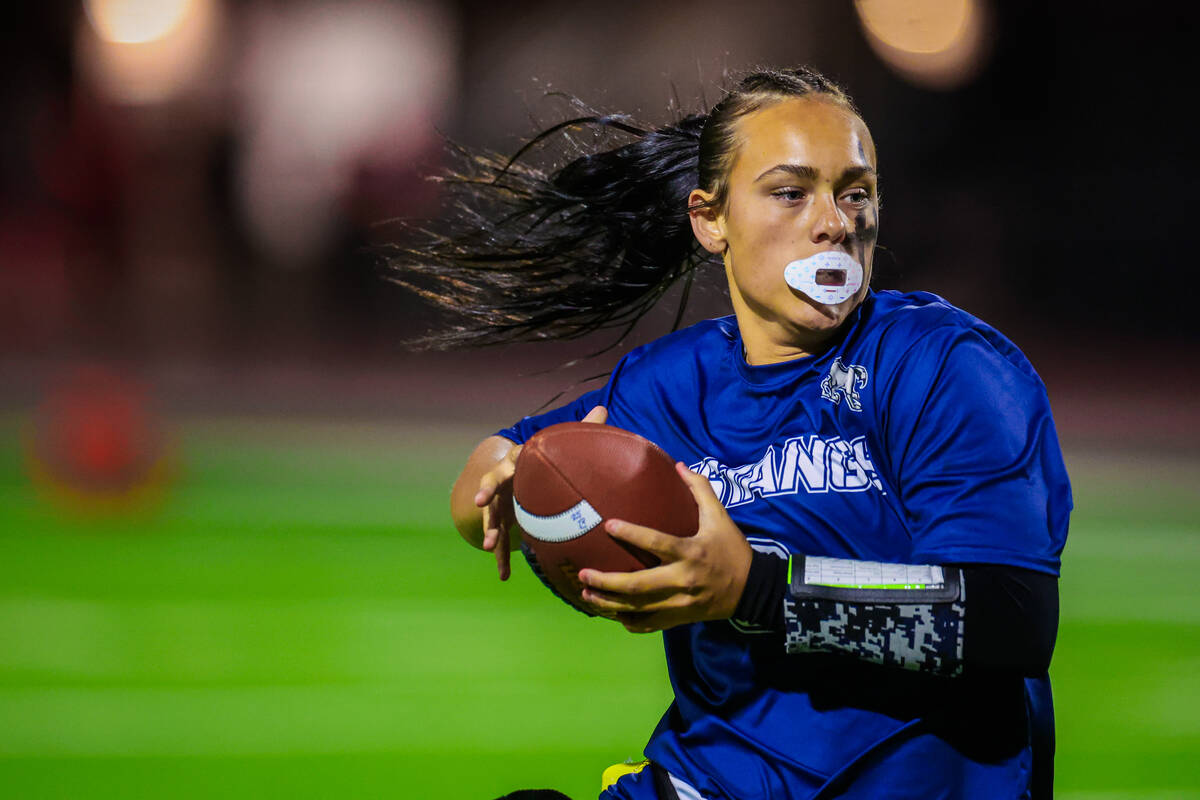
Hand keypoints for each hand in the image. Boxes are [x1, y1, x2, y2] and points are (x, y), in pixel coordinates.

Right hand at [475, 405, 607, 580]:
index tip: (487, 493)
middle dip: (486, 502)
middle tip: (482, 512)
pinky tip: (504, 576)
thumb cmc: (551, 457)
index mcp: (518, 462)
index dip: (496, 479)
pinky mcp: (506, 521)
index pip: (504, 467)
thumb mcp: (563, 444)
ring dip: (492, 534)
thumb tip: (602, 409)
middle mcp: (506, 481)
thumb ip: (582, 429)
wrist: (533, 470)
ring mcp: (503, 503)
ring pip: (493, 519)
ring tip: (491, 548)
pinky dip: (502, 558)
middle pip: (492, 490)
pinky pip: (501, 541)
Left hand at [577, 462, 752, 632]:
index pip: (657, 542)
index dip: (631, 534)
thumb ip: (700, 489)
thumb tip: (679, 465)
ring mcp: (680, 603)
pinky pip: (651, 624)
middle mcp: (683, 579)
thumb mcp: (721, 517)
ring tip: (586, 595)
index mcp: (691, 552)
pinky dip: (631, 623)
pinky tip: (613, 616)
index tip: (608, 525)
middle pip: (638, 584)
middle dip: (608, 582)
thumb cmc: (732, 549)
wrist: (753, 590)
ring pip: (639, 608)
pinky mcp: (681, 617)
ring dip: (610, 604)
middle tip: (584, 574)